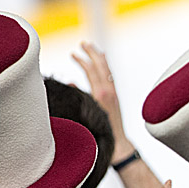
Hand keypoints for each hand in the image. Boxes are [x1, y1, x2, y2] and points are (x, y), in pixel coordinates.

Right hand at [71, 42, 134, 162]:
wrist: (117, 144)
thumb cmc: (99, 132)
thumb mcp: (85, 113)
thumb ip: (78, 96)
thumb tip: (70, 82)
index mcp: (101, 94)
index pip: (91, 71)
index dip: (82, 61)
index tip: (72, 54)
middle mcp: (109, 91)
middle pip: (101, 66)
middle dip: (93, 53)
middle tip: (84, 43)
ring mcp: (114, 94)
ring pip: (107, 71)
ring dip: (100, 59)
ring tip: (94, 49)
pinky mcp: (115, 98)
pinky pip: (110, 78)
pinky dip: (105, 68)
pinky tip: (102, 64)